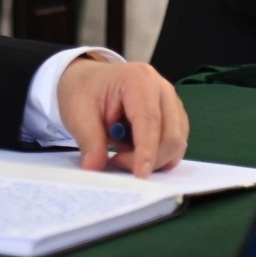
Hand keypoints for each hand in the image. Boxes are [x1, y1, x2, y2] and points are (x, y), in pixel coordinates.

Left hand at [57, 58, 186, 178]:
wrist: (88, 80)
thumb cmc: (84, 91)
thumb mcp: (78, 114)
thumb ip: (89, 142)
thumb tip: (94, 168)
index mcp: (140, 80)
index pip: (150, 121)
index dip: (147, 152)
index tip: (140, 176)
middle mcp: (163, 89)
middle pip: (171, 135)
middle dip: (149, 159)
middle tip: (116, 160)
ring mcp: (172, 102)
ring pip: (177, 143)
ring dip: (154, 158)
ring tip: (122, 152)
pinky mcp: (175, 115)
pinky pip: (176, 143)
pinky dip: (158, 155)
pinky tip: (134, 149)